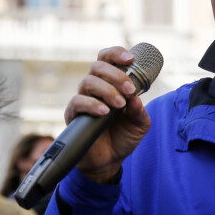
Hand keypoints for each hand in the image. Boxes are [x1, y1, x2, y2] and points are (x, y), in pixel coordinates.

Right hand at [65, 46, 150, 182]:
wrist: (109, 161)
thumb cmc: (123, 137)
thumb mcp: (140, 124)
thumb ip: (140, 111)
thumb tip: (136, 98)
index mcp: (110, 83)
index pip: (107, 59)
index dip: (116, 53)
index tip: (130, 59)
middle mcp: (95, 88)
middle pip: (97, 66)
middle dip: (116, 74)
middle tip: (129, 89)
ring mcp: (83, 100)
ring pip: (88, 82)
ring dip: (107, 90)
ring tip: (120, 105)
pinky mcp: (73, 115)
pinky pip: (77, 102)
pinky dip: (91, 104)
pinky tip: (104, 112)